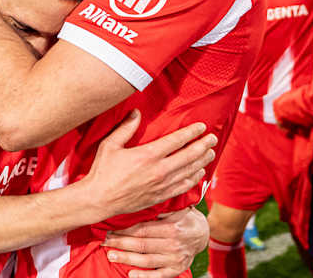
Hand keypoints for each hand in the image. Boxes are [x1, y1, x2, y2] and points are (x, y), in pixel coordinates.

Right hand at [76, 110, 215, 220]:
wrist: (99, 199)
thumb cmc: (102, 171)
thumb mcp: (110, 145)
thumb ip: (125, 128)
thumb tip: (136, 112)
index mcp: (148, 155)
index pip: (177, 140)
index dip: (191, 132)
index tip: (202, 126)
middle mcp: (159, 170)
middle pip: (189, 155)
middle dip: (204, 145)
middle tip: (213, 138)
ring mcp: (162, 185)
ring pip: (190, 171)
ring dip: (203, 161)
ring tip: (211, 153)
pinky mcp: (161, 196)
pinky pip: (184, 187)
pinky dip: (194, 179)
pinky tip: (199, 173)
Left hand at [103, 207, 208, 277]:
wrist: (203, 233)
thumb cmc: (183, 218)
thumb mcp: (175, 209)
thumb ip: (158, 209)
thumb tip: (135, 205)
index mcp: (171, 228)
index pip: (142, 230)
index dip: (124, 230)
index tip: (109, 229)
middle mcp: (173, 245)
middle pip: (141, 245)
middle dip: (120, 243)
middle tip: (104, 242)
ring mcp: (175, 259)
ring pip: (146, 260)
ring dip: (127, 259)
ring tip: (111, 255)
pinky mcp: (177, 269)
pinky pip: (159, 275)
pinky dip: (145, 276)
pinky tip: (130, 274)